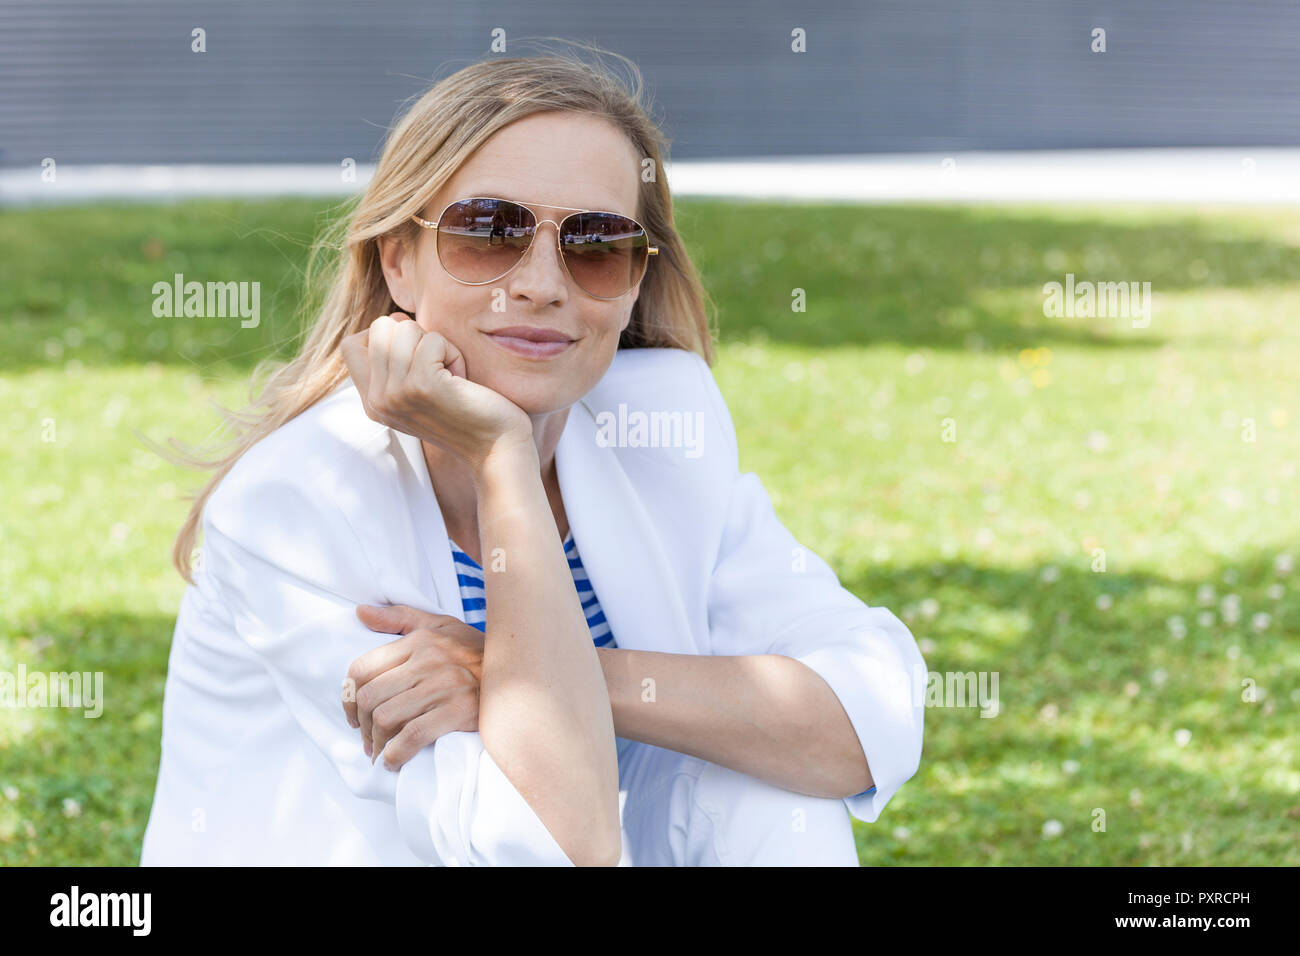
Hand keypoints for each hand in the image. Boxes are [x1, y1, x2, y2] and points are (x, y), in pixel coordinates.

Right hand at [340, 313, 533, 470]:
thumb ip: (396, 364)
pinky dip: (453, 352)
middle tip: (437, 365)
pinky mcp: (421, 386)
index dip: (384, 335)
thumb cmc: (466, 412)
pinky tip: (461, 379)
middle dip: (415, 335)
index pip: (350, 345)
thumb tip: (395, 320)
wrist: (495, 448)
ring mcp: (396, 394)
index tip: (415, 354)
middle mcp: (377, 401)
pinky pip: (433, 340)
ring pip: (405, 328)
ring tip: (450, 375)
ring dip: (436, 344)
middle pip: (379, 328)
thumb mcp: (418, 391)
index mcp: (372, 403)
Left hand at [343, 603, 484, 769]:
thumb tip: (359, 612)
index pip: (362, 668)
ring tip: (382, 753)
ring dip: (377, 743)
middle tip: (369, 741)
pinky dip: (396, 755)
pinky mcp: (458, 712)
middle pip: (369, 698)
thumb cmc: (477, 652)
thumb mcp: (441, 626)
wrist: (522, 673)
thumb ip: (399, 618)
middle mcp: (428, 660)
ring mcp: (443, 686)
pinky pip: (411, 737)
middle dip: (362, 727)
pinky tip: (396, 762)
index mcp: (419, 640)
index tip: (355, 716)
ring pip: (385, 719)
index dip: (348, 698)